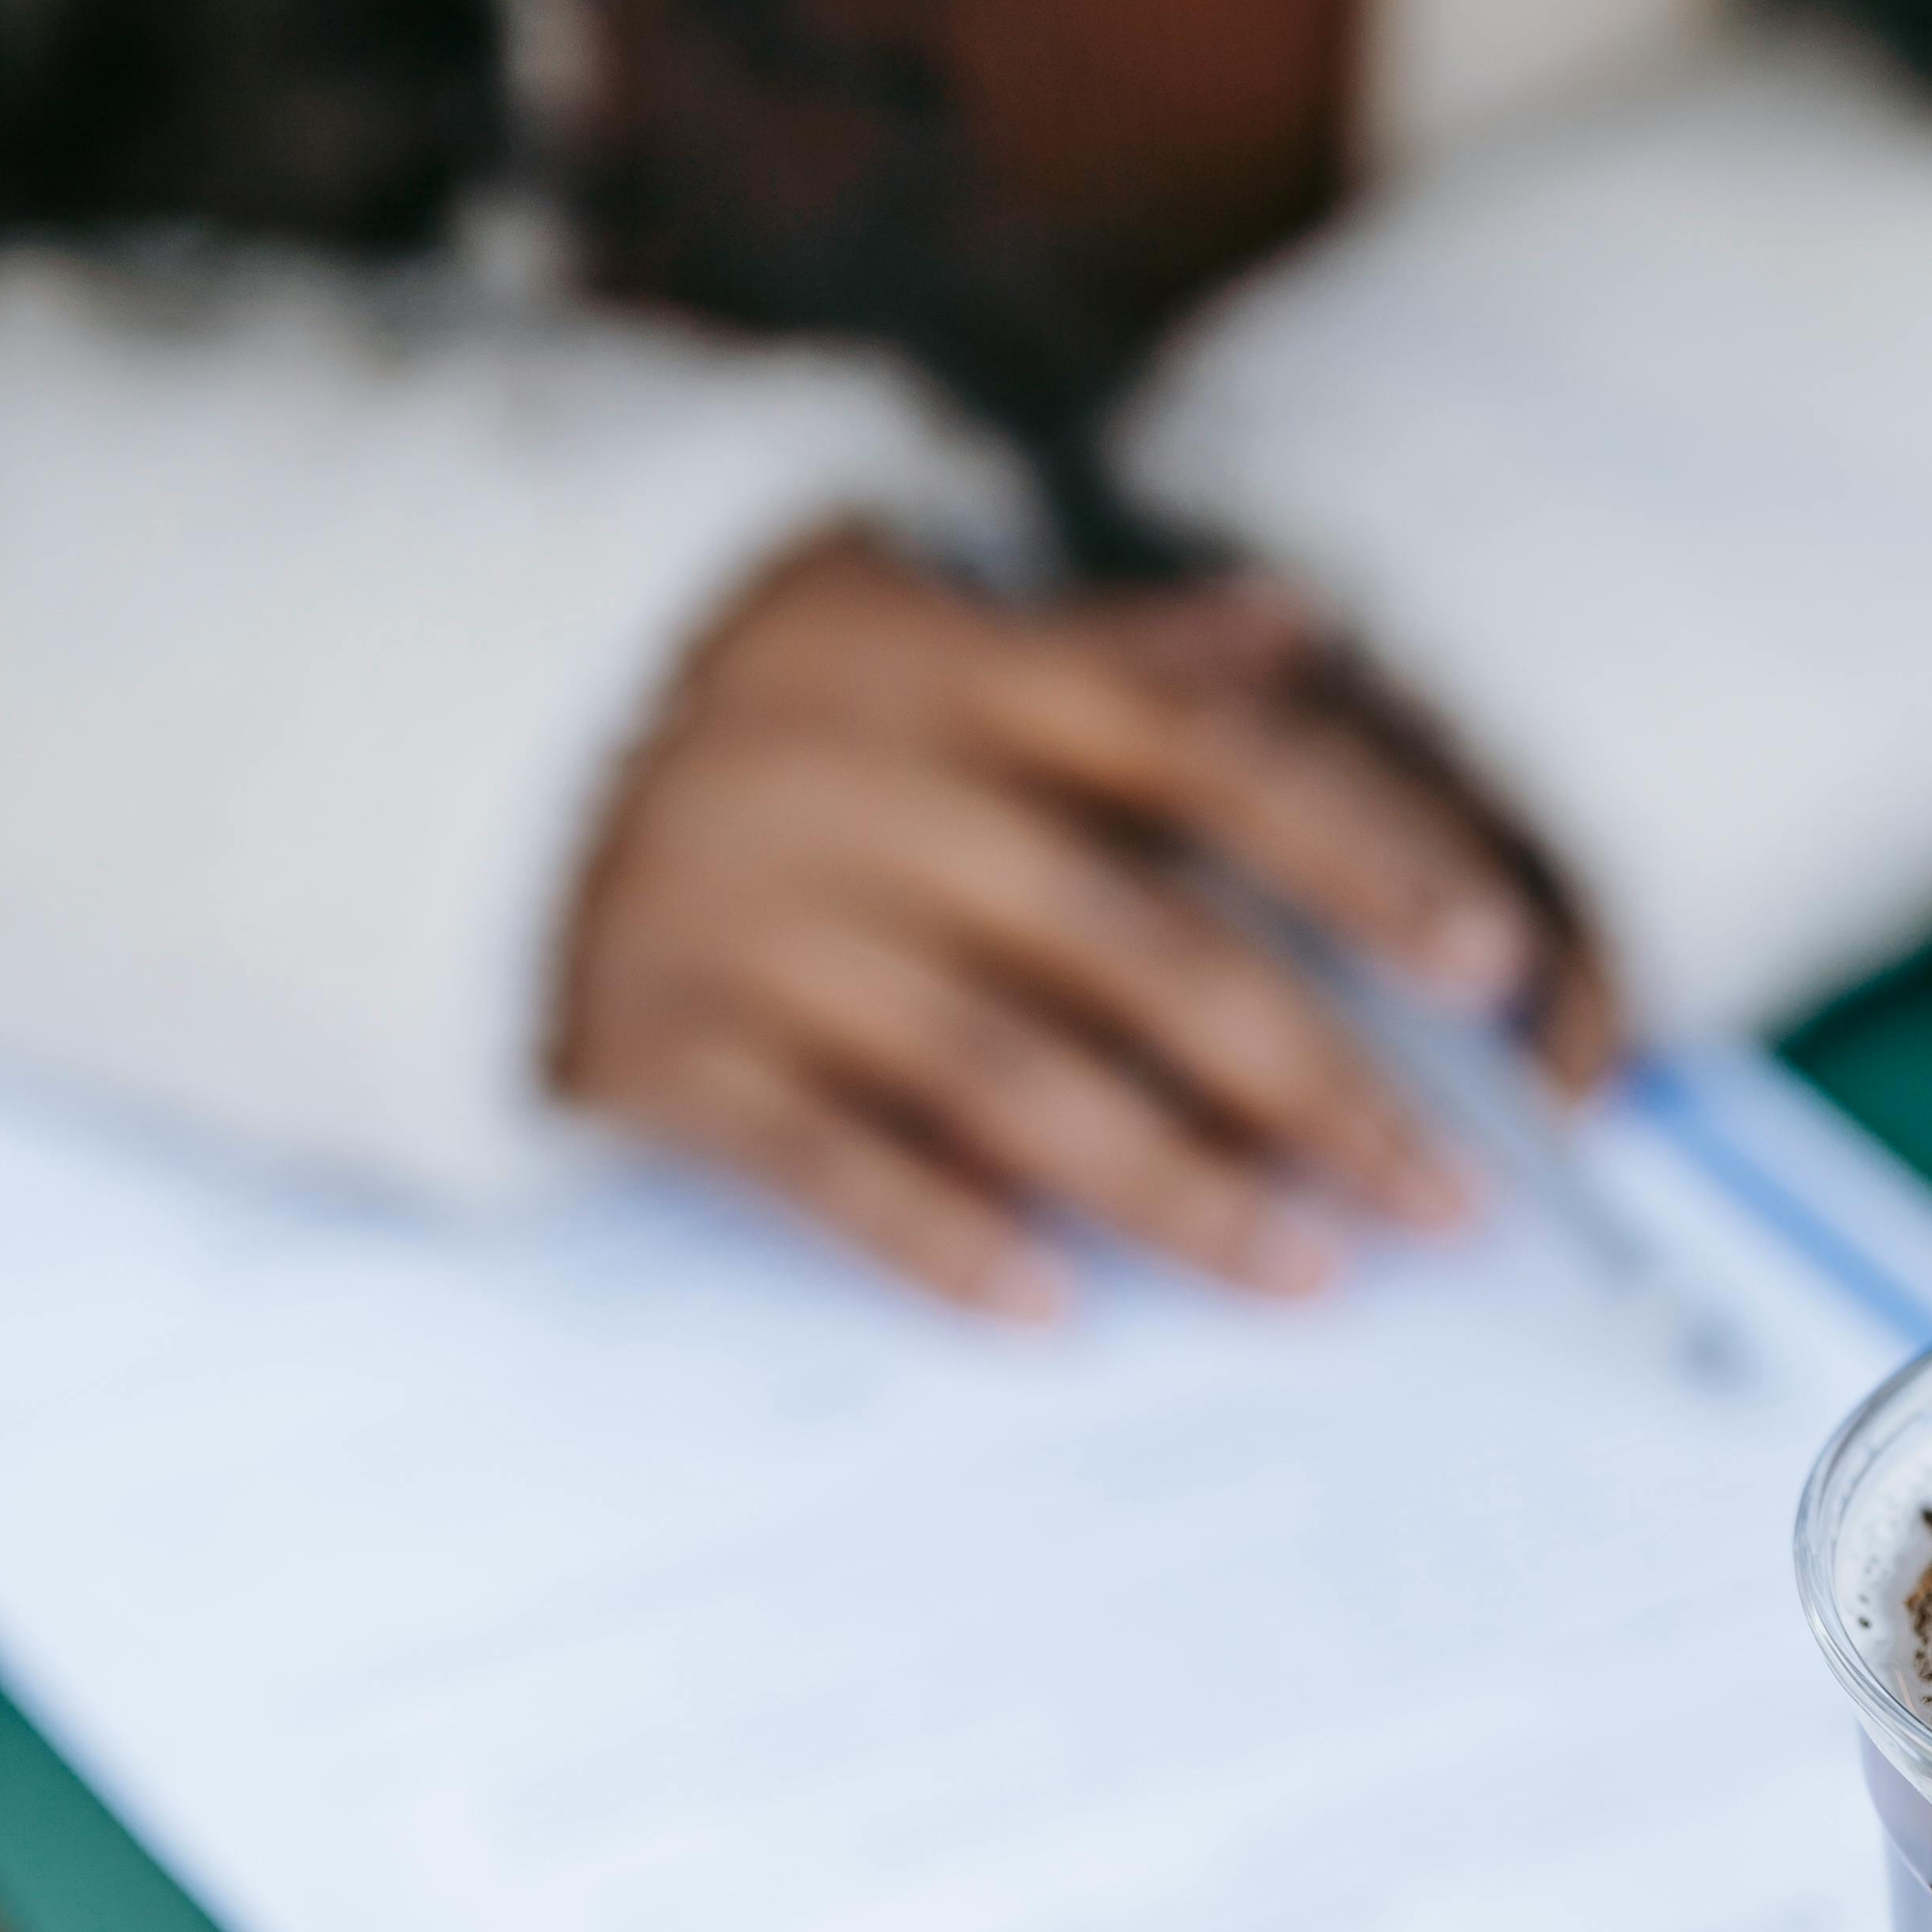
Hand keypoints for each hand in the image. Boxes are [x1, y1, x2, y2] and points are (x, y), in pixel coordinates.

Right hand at [553, 540, 1617, 1311]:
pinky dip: (936, 1237)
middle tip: (1445, 1195)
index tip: (1498, 959)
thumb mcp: (909, 620)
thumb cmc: (732, 681)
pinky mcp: (660, 1048)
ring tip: (1309, 1275)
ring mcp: (761, 929)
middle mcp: (874, 799)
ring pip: (1003, 1075)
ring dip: (1171, 1185)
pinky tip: (1055, 1311)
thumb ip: (1109, 648)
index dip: (1361, 853)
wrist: (433, 727)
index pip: (1203, 758)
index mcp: (958, 679)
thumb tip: (1300, 627)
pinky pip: (818, 1160)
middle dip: (1311, 1081)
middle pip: (1135, 949)